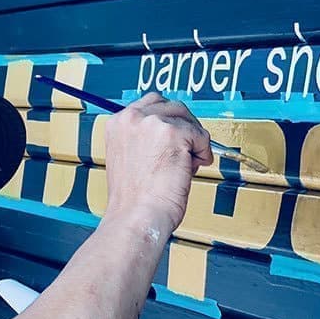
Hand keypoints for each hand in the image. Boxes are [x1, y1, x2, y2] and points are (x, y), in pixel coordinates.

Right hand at [103, 93, 212, 234]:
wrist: (136, 215)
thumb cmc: (132, 198)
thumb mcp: (126, 156)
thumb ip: (142, 138)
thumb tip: (169, 131)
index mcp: (117, 123)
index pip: (150, 103)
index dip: (167, 120)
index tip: (176, 135)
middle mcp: (131, 118)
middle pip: (172, 106)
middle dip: (184, 127)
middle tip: (186, 150)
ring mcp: (152, 123)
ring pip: (188, 120)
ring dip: (194, 141)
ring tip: (186, 164)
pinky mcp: (173, 133)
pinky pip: (202, 136)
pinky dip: (203, 153)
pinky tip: (189, 169)